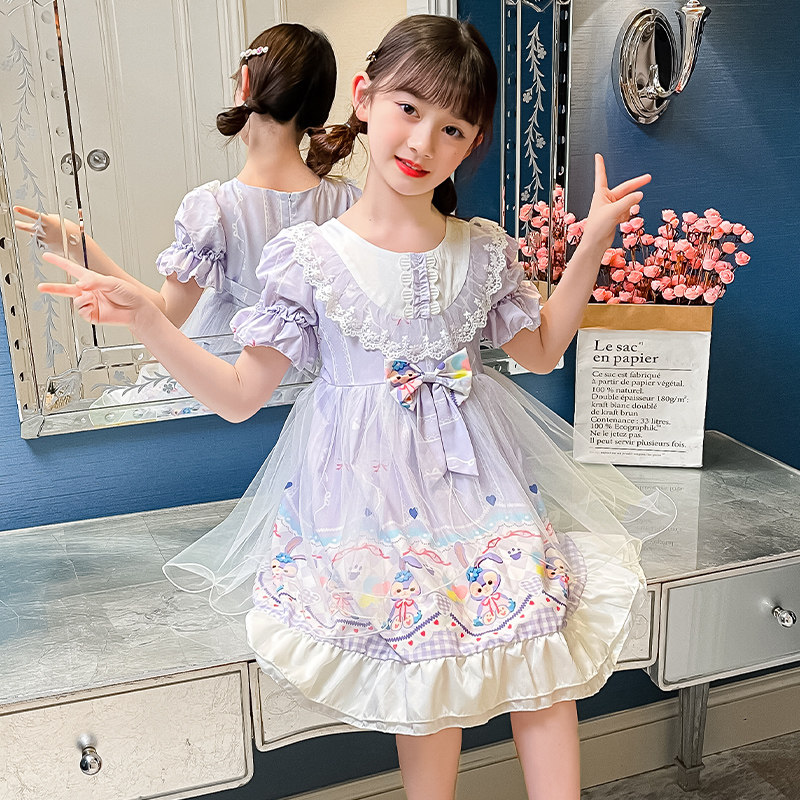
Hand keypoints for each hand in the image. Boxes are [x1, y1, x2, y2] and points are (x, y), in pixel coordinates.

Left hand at [13, 206, 85, 260]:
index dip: (24, 211)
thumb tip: (43, 219)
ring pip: (35, 234)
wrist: (78, 246)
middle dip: (21, 224)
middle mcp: (45, 232)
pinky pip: (41, 241)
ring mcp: (44, 240)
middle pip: (28, 227)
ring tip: (45, 232)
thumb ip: (49, 218)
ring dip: (37, 233)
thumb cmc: (72, 232)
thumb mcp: (61, 220)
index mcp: (49, 222)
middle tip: (16, 222)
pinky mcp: (46, 247)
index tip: (16, 208)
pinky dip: (44, 239)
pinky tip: (51, 239)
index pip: (34, 215)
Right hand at [38, 252, 154, 329]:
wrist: (136, 311)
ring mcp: (89, 303)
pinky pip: (81, 311)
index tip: (47, 256)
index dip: (59, 262)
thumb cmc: (129, 294)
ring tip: (92, 299)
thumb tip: (79, 285)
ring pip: (75, 300)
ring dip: (81, 299)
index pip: (72, 268)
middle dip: (53, 287)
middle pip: (66, 288)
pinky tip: (94, 306)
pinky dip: (86, 308)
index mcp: (92, 279)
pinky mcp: (91, 314)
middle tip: (41, 287)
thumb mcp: (112, 282)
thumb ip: (94, 282)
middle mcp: (89, 291)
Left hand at [582, 154, 650, 251]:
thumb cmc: (597, 227)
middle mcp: (606, 199)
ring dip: (627, 208)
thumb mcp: (614, 211)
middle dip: (636, 185)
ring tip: (619, 216)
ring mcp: (612, 207)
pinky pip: (627, 212)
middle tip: (648, 178)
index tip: (598, 156)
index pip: (601, 175)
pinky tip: (619, 222)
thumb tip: (639, 195)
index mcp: (600, 194)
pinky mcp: (615, 216)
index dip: (600, 165)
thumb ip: (628, 201)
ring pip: (627, 202)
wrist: (595, 243)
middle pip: (624, 189)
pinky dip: (626, 216)